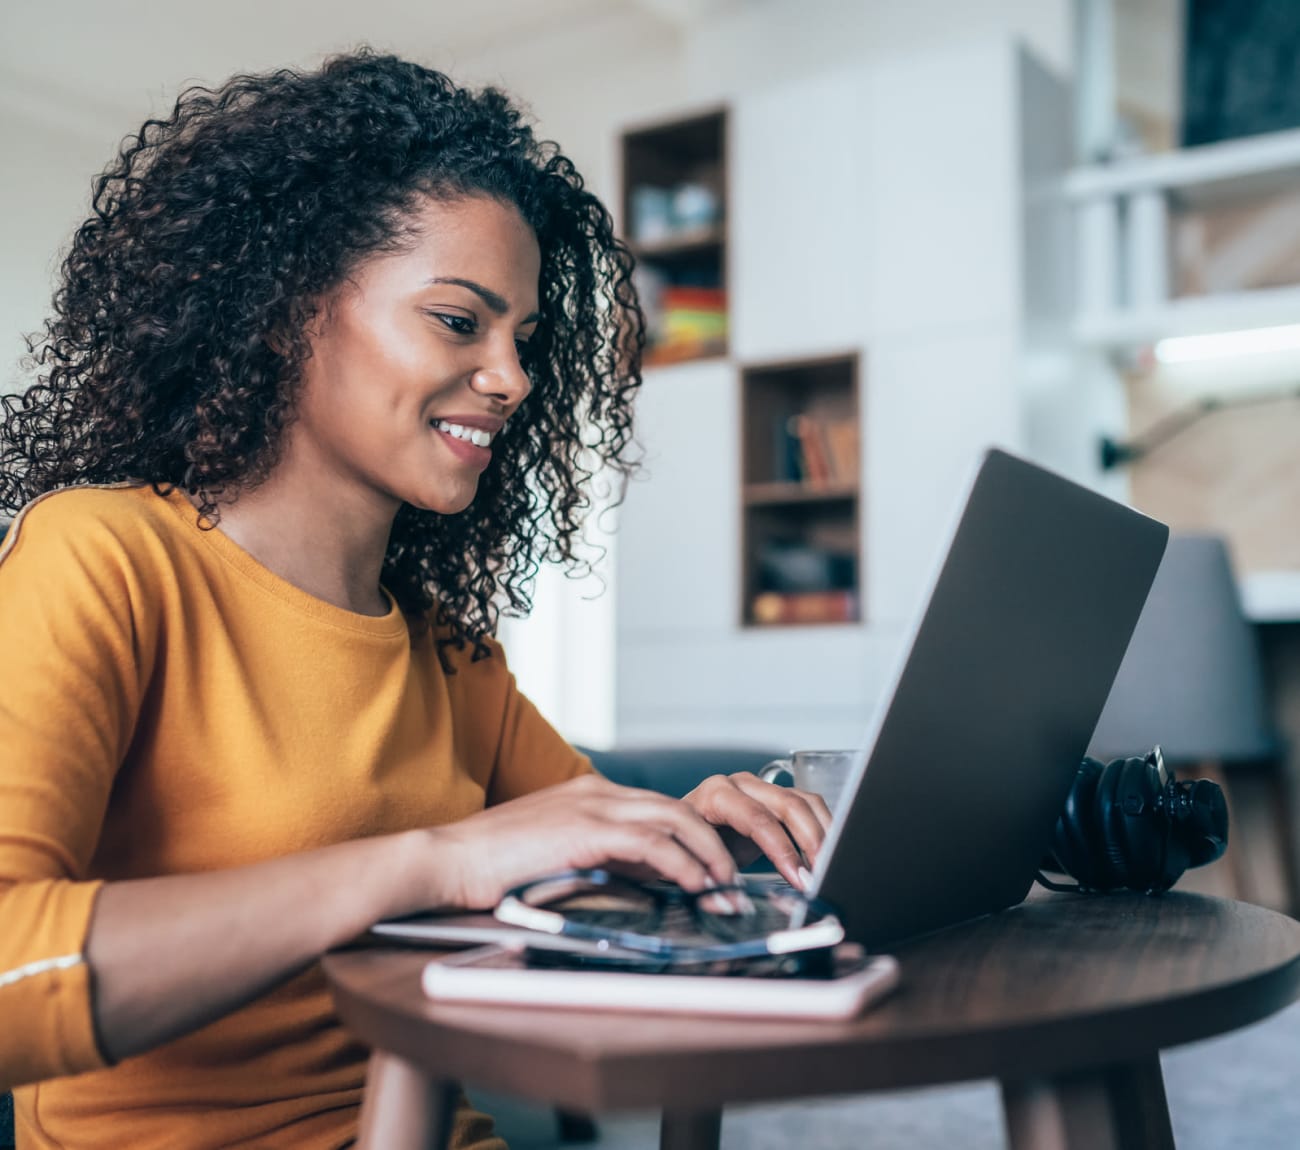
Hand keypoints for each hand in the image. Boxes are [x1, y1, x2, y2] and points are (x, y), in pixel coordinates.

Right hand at [427, 774, 739, 908]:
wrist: (447, 859)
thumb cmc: (493, 866)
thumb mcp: (555, 852)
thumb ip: (594, 856)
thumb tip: (636, 882)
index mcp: (590, 794)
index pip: (659, 809)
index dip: (695, 838)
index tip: (717, 870)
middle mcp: (597, 792)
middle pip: (678, 809)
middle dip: (714, 844)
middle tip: (735, 880)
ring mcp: (591, 807)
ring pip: (674, 820)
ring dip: (709, 856)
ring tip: (727, 888)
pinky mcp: (585, 831)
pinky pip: (651, 844)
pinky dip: (682, 864)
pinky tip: (697, 885)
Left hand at [680, 773, 832, 889]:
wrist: (680, 835)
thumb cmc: (684, 847)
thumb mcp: (692, 861)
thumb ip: (714, 877)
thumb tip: (734, 903)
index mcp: (715, 795)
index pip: (757, 818)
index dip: (781, 849)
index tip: (798, 878)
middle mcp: (740, 785)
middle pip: (788, 805)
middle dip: (810, 843)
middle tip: (820, 875)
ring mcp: (760, 788)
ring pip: (804, 802)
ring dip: (823, 835)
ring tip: (828, 867)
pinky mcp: (776, 798)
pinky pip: (809, 806)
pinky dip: (823, 829)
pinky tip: (826, 854)